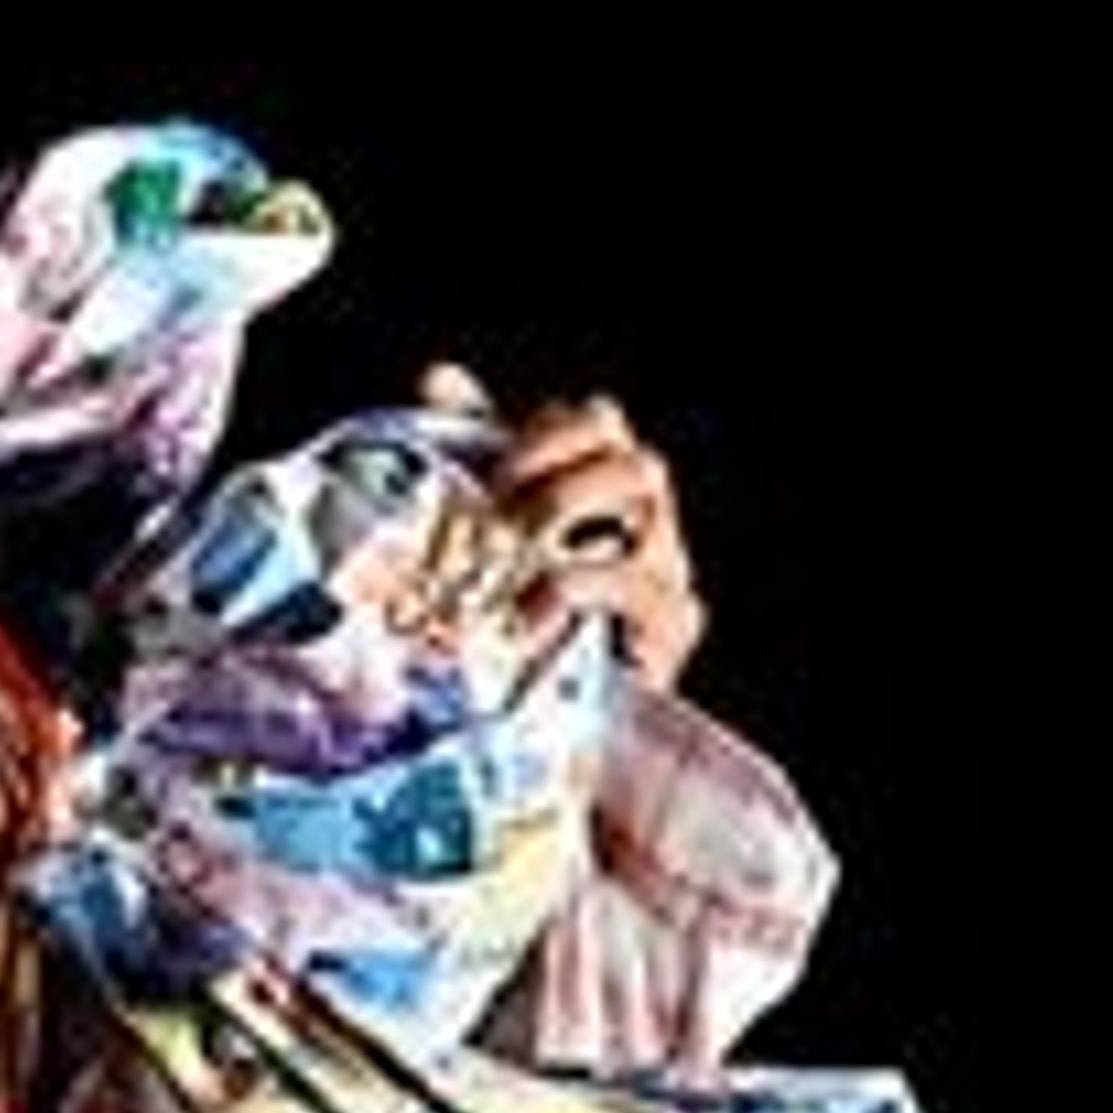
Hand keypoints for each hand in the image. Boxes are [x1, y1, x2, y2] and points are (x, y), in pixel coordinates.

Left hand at [420, 367, 705, 694]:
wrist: (546, 737)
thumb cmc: (518, 626)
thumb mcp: (486, 535)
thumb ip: (470, 453)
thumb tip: (441, 375)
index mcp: (603, 491)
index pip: (598, 421)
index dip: (545, 430)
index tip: (490, 469)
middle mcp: (646, 522)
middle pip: (630, 455)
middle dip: (560, 467)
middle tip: (498, 505)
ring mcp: (666, 572)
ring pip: (646, 501)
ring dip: (569, 508)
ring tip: (512, 545)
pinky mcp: (671, 631)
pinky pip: (643, 584)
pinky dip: (580, 585)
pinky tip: (529, 611)